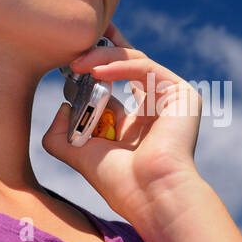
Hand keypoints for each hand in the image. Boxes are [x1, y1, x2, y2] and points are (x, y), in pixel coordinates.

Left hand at [42, 20, 203, 222]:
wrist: (151, 195)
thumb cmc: (121, 183)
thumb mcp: (80, 154)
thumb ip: (61, 134)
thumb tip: (60, 107)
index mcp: (136, 123)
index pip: (117, 79)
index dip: (97, 61)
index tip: (74, 49)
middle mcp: (155, 107)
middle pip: (128, 63)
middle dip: (100, 50)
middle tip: (74, 46)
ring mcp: (170, 99)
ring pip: (135, 61)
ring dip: (103, 59)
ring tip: (76, 64)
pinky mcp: (181, 93)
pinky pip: (145, 68)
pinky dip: (119, 66)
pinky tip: (97, 70)